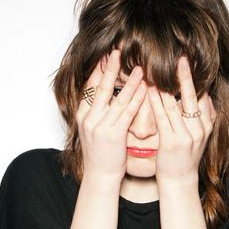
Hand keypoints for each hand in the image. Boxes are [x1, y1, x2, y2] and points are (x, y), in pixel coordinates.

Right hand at [76, 50, 147, 182]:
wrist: (99, 176)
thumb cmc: (100, 154)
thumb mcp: (94, 129)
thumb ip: (98, 112)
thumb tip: (106, 96)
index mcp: (82, 115)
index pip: (90, 87)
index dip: (98, 70)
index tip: (105, 56)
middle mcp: (88, 118)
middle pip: (100, 87)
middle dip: (109, 68)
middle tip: (116, 51)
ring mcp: (100, 126)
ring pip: (117, 98)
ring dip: (129, 82)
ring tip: (139, 68)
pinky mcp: (113, 134)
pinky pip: (127, 113)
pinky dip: (137, 99)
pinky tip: (145, 90)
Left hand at [148, 56, 214, 186]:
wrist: (180, 181)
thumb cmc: (184, 156)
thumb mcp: (199, 135)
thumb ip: (202, 116)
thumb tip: (204, 95)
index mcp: (207, 124)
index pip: (203, 96)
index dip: (196, 79)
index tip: (189, 63)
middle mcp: (200, 129)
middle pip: (193, 97)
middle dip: (187, 77)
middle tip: (182, 59)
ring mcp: (187, 136)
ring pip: (175, 105)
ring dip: (166, 87)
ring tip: (159, 70)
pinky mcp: (172, 142)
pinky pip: (162, 117)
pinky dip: (155, 102)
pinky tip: (149, 90)